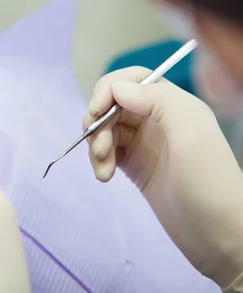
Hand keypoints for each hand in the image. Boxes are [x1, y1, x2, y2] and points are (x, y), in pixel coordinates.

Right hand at [84, 66, 242, 287]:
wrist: (217, 236)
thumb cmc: (208, 182)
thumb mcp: (191, 132)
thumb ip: (157, 100)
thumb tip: (117, 88)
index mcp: (173, 104)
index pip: (132, 79)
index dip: (108, 89)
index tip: (96, 112)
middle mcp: (157, 119)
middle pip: (113, 104)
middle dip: (98, 122)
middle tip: (100, 150)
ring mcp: (145, 143)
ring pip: (107, 128)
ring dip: (97, 144)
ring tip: (104, 169)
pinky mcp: (136, 166)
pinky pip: (108, 152)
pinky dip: (99, 161)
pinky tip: (104, 177)